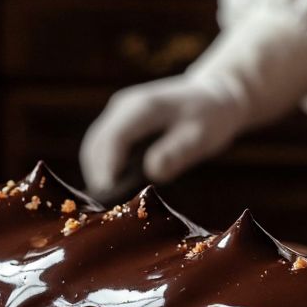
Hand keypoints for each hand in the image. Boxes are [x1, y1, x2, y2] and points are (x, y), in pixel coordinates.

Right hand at [79, 13, 306, 195]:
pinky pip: (102, 149)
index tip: (107, 197)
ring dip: (97, 174)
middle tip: (106, 210)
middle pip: (96, 145)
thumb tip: (153, 172)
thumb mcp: (202, 136)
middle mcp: (123, 107)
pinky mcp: (119, 124)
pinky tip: (114, 191)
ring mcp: (118, 114)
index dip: (106, 169)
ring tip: (108, 205)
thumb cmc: (211, 116)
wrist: (213, 96)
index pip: (113, 138)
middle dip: (97, 176)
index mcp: (142, 107)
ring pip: (94, 147)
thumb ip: (178, 152)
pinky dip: (103, 169)